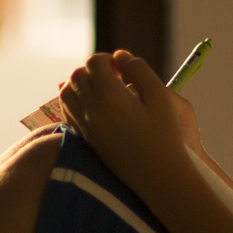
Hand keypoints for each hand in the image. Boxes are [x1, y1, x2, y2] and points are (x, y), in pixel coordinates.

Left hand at [57, 50, 199, 191]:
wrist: (157, 177)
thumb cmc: (165, 136)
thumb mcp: (160, 97)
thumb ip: (139, 70)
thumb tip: (120, 55)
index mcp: (111, 96)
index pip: (94, 62)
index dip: (108, 59)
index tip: (123, 69)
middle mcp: (91, 110)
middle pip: (77, 75)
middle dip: (93, 70)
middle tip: (115, 79)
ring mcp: (84, 126)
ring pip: (66, 92)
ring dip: (81, 84)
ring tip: (103, 91)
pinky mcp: (83, 139)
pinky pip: (67, 111)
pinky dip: (75, 101)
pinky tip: (95, 106)